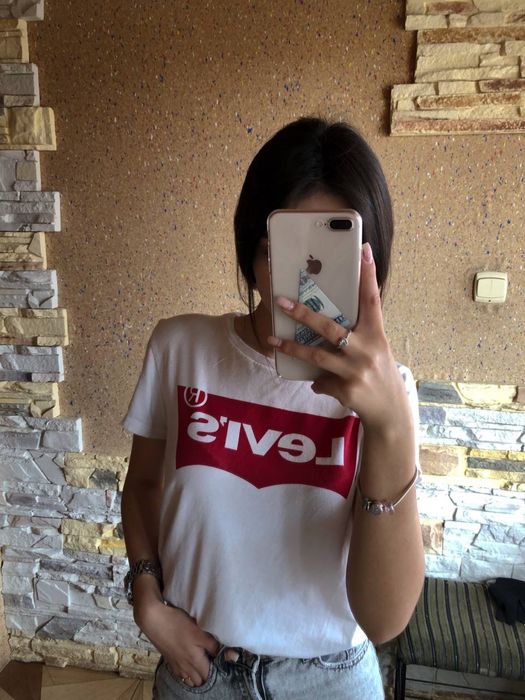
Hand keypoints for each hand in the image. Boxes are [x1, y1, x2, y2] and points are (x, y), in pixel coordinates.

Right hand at [133, 577, 219, 686]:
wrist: (153, 619)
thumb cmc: (178, 624)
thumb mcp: (200, 632)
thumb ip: (215, 646)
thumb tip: (233, 656)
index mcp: (195, 662)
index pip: (209, 676)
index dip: (217, 671)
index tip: (221, 660)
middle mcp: (185, 667)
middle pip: (199, 680)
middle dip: (207, 675)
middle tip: (213, 661)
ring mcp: (175, 665)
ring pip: (189, 678)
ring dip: (197, 674)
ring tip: (202, 662)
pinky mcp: (168, 660)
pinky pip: (180, 674)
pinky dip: (187, 672)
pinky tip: (189, 661)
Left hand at [268, 242, 412, 436]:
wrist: (390, 412)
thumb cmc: (378, 373)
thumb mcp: (375, 349)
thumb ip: (356, 335)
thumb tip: (322, 321)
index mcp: (376, 334)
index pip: (372, 300)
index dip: (368, 275)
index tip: (363, 249)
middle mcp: (368, 350)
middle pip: (330, 328)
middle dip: (303, 314)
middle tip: (281, 301)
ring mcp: (356, 371)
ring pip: (316, 356)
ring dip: (291, 348)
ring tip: (271, 339)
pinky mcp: (347, 390)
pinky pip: (321, 381)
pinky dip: (319, 382)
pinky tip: (322, 385)